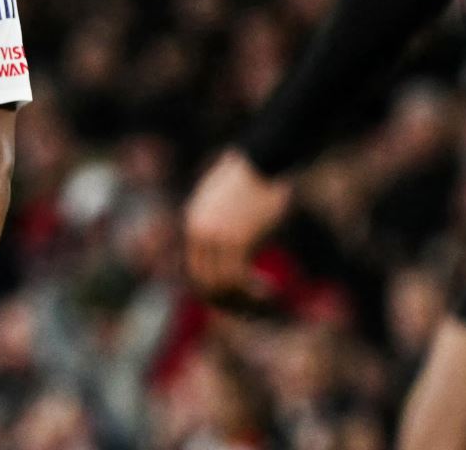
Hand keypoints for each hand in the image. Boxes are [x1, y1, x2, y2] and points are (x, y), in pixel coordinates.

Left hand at [183, 148, 292, 300]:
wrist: (262, 160)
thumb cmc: (252, 177)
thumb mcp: (227, 198)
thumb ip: (222, 220)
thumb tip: (234, 239)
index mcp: (193, 222)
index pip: (195, 268)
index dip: (217, 287)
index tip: (240, 294)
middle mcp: (198, 232)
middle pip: (204, 281)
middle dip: (228, 299)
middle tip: (252, 305)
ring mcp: (214, 237)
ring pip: (221, 284)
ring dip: (244, 297)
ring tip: (266, 297)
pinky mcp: (234, 240)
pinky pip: (238, 278)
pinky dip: (253, 290)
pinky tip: (272, 289)